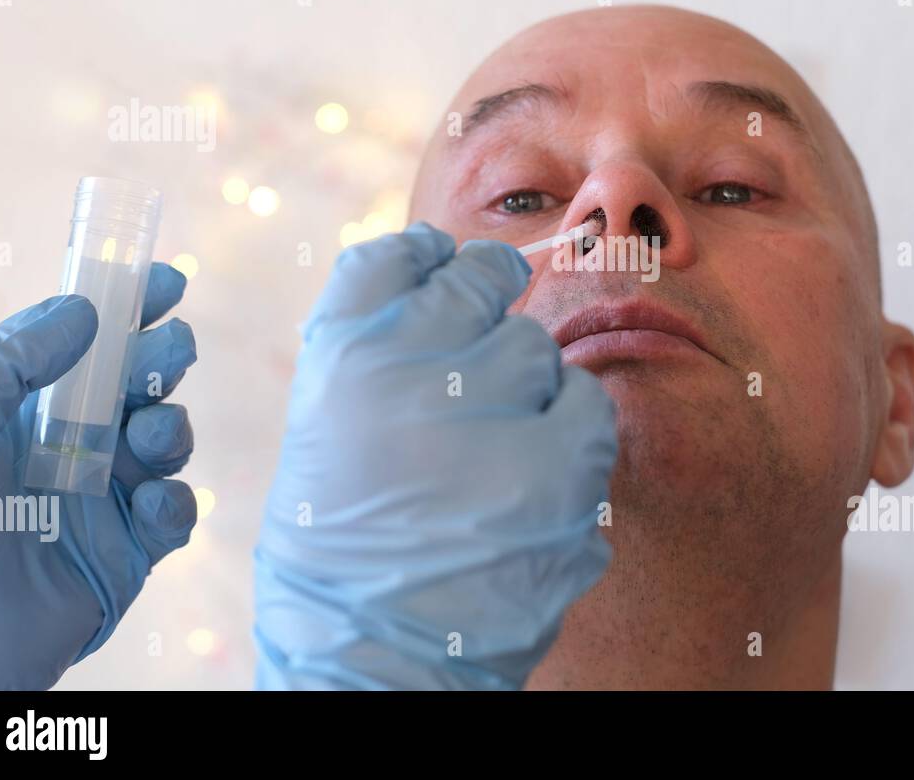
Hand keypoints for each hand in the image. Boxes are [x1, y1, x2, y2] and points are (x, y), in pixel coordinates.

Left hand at [0, 263, 197, 688]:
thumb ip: (12, 358)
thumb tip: (82, 309)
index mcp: (25, 411)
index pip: (89, 346)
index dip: (131, 310)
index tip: (166, 283)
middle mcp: (69, 446)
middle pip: (138, 386)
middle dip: (163, 359)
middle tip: (170, 349)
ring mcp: (103, 498)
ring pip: (166, 443)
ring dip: (171, 428)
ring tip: (148, 437)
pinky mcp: (129, 553)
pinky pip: (174, 516)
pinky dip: (174, 504)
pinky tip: (151, 506)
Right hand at [254, 223, 616, 689]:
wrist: (376, 659)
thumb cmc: (346, 545)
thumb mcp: (326, 429)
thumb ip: (376, 344)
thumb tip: (446, 268)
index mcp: (342, 357)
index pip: (398, 255)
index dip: (429, 258)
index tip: (444, 268)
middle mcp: (412, 368)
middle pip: (474, 286)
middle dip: (479, 323)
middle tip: (471, 382)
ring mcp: (489, 413)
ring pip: (534, 345)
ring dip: (522, 385)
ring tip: (490, 452)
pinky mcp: (557, 464)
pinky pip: (586, 399)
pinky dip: (570, 426)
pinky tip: (537, 468)